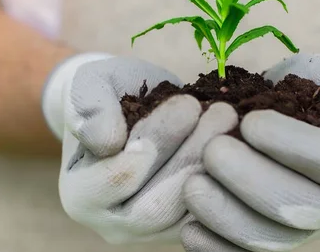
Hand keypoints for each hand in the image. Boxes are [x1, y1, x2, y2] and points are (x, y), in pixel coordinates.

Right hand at [42, 55, 237, 243]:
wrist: (124, 111)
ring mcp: (148, 234)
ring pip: (186, 214)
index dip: (158, 140)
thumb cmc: (109, 95)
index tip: (187, 103)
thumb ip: (89, 104)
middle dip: (193, 156)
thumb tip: (107, 141)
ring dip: (214, 167)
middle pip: (155, 206)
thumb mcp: (91, 84)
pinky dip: (226, 182)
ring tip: (230, 122)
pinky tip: (239, 145)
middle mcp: (111, 225)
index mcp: (81, 195)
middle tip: (222, 112)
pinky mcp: (180, 229)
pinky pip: (208, 216)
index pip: (120, 176)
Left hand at [180, 53, 319, 251]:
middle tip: (212, 152)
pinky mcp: (273, 244)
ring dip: (227, 216)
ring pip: (271, 240)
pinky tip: (189, 229)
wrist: (299, 119)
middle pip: (299, 209)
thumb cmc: (316, 95)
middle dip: (250, 181)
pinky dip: (217, 249)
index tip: (249, 122)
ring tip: (192, 186)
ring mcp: (306, 234)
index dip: (288, 144)